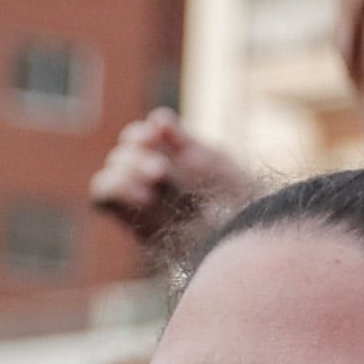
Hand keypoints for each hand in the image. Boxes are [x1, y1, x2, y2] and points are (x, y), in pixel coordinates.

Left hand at [88, 109, 259, 252]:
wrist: (257, 222)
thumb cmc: (219, 241)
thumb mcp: (187, 240)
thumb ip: (159, 217)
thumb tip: (140, 191)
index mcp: (139, 214)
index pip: (106, 190)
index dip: (118, 186)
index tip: (145, 194)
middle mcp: (147, 186)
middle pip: (118, 162)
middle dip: (133, 165)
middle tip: (160, 173)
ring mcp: (167, 163)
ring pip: (133, 141)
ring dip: (140, 140)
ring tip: (157, 143)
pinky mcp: (189, 147)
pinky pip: (161, 123)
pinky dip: (161, 123)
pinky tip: (168, 129)